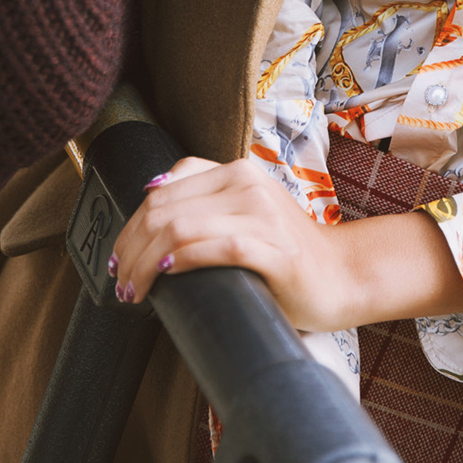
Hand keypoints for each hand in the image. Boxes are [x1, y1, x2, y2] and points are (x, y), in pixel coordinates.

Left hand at [108, 155, 462, 330]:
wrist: (343, 274)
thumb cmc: (286, 252)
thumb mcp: (245, 212)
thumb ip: (207, 204)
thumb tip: (149, 215)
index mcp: (235, 170)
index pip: (162, 190)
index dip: (130, 224)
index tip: (119, 257)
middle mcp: (246, 182)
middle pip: (163, 209)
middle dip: (129, 248)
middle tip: (120, 280)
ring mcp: (261, 213)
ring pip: (179, 229)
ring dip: (144, 264)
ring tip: (134, 291)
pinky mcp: (273, 249)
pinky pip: (213, 249)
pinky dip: (179, 263)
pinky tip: (163, 279)